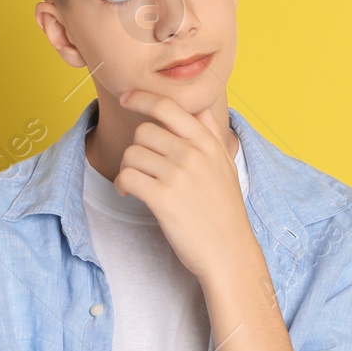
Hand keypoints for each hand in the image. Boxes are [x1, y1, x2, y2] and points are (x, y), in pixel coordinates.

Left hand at [113, 89, 257, 283]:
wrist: (229, 252)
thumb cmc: (225, 212)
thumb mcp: (226, 167)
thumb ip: (211, 135)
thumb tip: (201, 109)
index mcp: (207, 143)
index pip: (168, 106)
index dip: (141, 98)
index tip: (126, 99)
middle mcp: (193, 154)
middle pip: (144, 131)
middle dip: (137, 148)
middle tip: (140, 167)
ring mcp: (178, 176)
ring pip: (132, 154)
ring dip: (127, 169)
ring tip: (135, 184)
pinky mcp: (163, 199)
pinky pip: (127, 177)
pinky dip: (122, 185)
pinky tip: (129, 194)